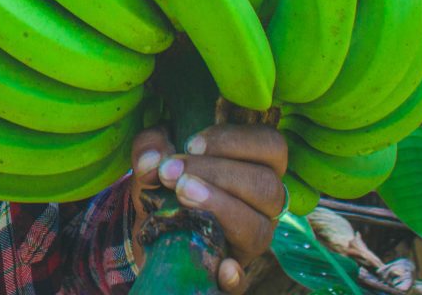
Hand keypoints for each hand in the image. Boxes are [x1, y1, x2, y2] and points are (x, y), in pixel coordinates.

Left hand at [128, 124, 288, 293]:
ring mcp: (252, 239)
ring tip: (181, 195)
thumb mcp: (157, 154)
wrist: (151, 225)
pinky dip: (233, 276)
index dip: (235, 142)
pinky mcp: (232, 273)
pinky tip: (220, 266)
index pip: (271, 145)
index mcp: (257, 164)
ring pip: (258, 228)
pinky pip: (242, 281)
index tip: (191, 144)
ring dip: (220, 209)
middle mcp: (264, 203)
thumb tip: (153, 161)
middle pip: (266, 186)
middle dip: (217, 174)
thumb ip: (151, 146)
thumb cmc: (167, 179)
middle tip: (174, 174)